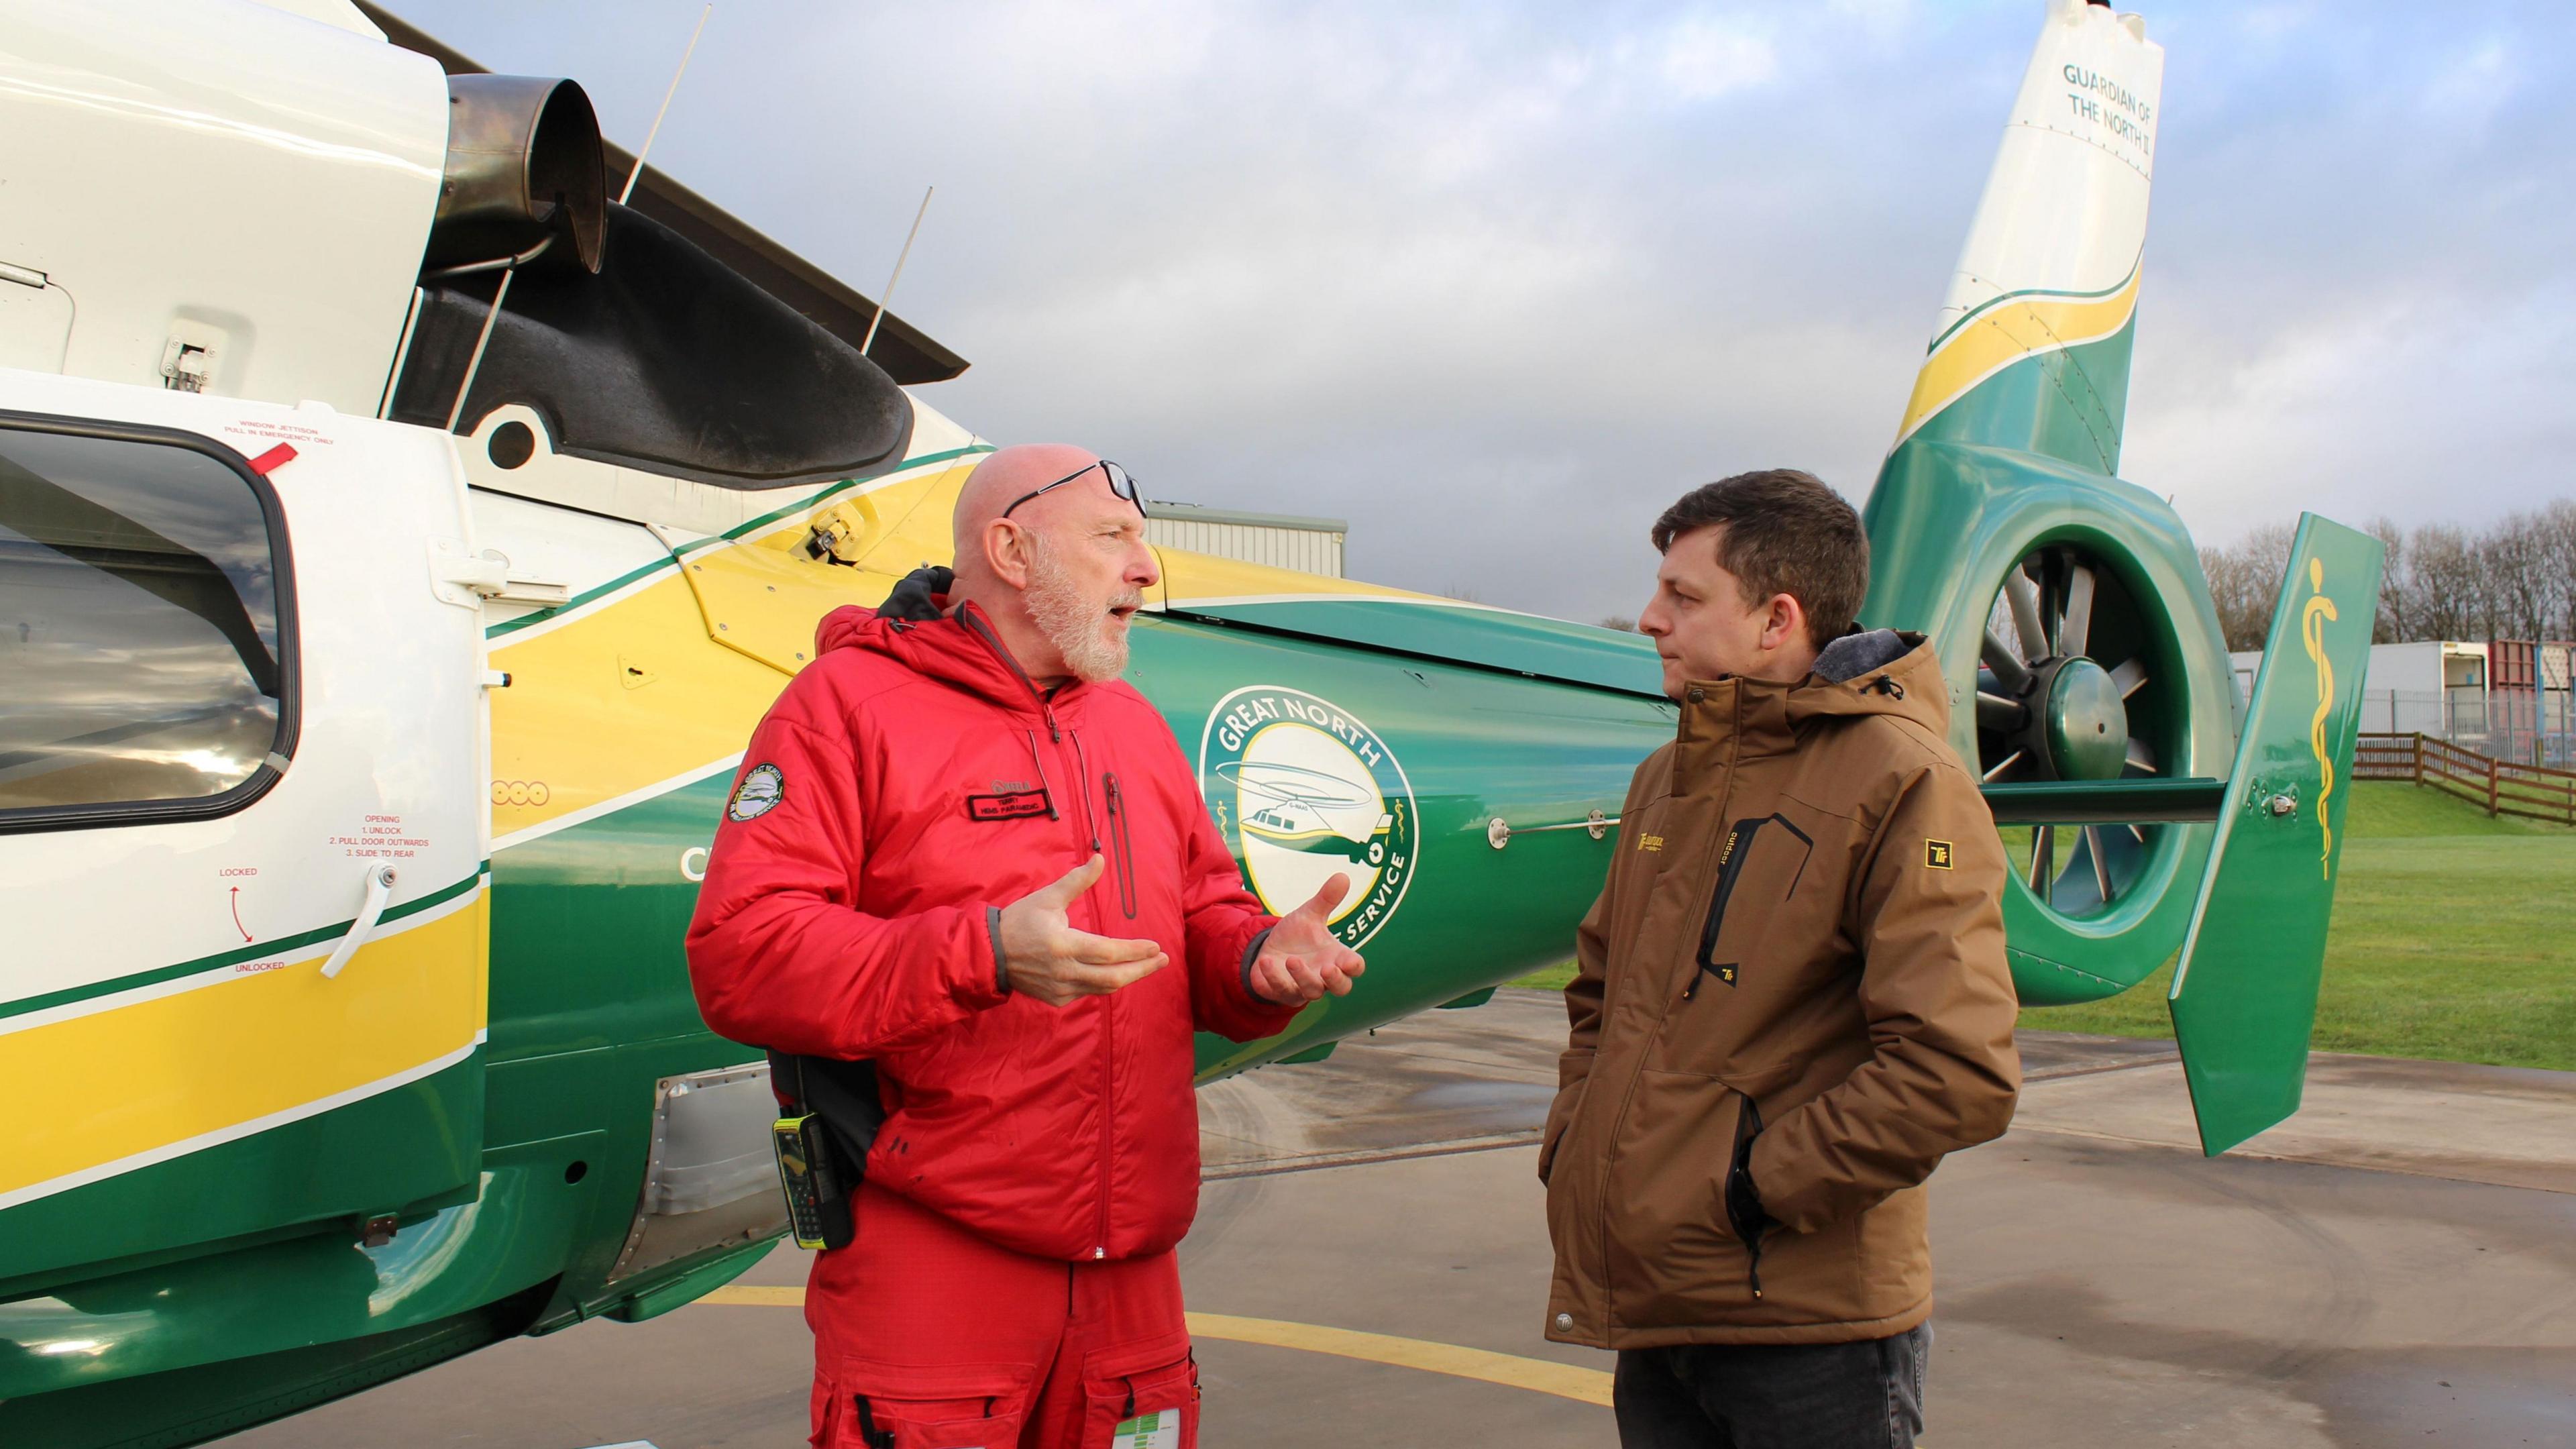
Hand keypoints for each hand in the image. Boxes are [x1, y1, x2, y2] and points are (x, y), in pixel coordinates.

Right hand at [997, 856, 1167, 1007]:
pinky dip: (1105, 983)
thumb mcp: (1048, 898)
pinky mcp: (1056, 998)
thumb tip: (1100, 858)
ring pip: (1103, 988)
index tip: (1156, 946)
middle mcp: (1064, 971)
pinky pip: (1088, 993)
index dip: (1135, 951)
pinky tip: (1116, 973)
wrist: (989, 954)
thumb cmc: (1019, 921)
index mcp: (1063, 945)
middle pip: (1113, 977)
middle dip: (1142, 969)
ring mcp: (1060, 989)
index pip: (1109, 952)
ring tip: (1147, 966)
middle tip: (1162, 960)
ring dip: (1128, 977)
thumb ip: (1077, 881)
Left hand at [1248, 873, 1367, 1003]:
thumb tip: (1343, 876)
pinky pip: (1281, 990)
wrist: (1268, 949)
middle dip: (1336, 981)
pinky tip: (1266, 962)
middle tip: (1328, 969)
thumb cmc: (1296, 936)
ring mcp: (1304, 987)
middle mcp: (1323, 976)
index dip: (1354, 966)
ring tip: (1291, 959)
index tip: (1350, 961)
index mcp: (1336, 957)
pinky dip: (1275, 977)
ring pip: (1311, 992)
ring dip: (1303, 977)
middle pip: (1341, 988)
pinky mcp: (1283, 992)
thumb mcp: (1309, 915)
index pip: (1354, 967)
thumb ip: (1326, 899)